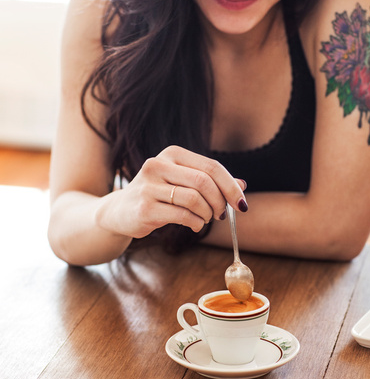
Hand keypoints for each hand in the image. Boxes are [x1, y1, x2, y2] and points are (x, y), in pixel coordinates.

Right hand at [95, 145, 246, 238]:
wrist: (119, 212)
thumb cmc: (157, 195)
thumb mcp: (183, 182)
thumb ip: (211, 182)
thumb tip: (242, 185)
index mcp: (172, 154)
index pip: (211, 167)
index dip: (231, 186)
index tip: (241, 204)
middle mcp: (158, 165)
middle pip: (204, 182)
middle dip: (220, 202)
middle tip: (221, 214)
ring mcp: (149, 186)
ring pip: (195, 199)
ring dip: (208, 214)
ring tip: (205, 219)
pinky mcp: (145, 208)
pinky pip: (183, 216)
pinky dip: (196, 223)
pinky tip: (194, 225)